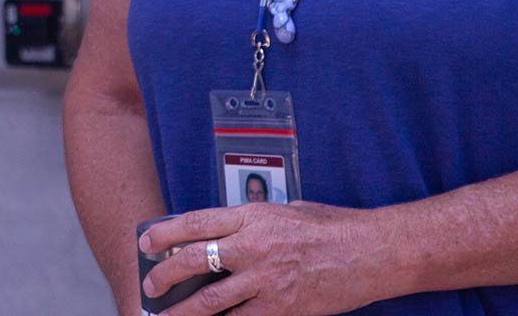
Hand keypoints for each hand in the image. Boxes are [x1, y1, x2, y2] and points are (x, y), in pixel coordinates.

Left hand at [139, 202, 387, 315]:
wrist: (372, 251)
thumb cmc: (330, 227)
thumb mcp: (284, 211)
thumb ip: (251, 222)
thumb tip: (219, 234)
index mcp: (251, 216)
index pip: (193, 223)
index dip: (163, 233)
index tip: (145, 242)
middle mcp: (252, 245)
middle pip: (192, 261)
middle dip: (164, 275)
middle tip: (150, 286)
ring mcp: (266, 279)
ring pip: (209, 300)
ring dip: (182, 312)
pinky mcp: (281, 306)